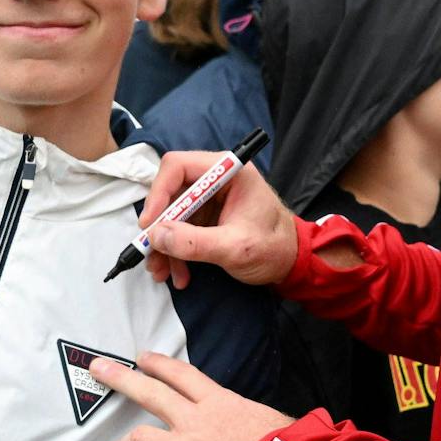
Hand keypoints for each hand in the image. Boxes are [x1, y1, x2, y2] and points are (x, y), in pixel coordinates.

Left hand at [97, 350, 290, 440]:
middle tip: (98, 370)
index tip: (141, 357)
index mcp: (219, 402)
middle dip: (121, 379)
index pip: (182, 375)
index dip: (158, 364)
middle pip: (150, 393)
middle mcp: (195, 421)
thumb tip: (257, 428)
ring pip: (139, 440)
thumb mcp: (266, 419)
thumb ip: (248, 419)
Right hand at [134, 151, 300, 289]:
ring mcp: (208, 199)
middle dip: (159, 227)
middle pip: (170, 193)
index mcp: (228, 171)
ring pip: (170, 216)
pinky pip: (179, 230)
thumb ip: (195, 242)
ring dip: (164, 245)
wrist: (289, 263)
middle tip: (152, 254)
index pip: (179, 166)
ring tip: (162, 273)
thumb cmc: (274, 248)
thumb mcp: (235, 248)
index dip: (159, 192)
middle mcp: (215, 180)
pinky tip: (178, 274)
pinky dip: (174, 252)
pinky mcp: (205, 217)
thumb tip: (157, 235)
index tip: (150, 224)